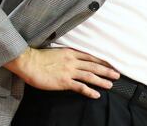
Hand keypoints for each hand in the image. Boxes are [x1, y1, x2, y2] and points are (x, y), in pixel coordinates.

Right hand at [5, 47, 119, 98]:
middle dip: (107, 70)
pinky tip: (96, 95)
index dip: (102, 61)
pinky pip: (80, 87)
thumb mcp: (56, 51)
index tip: (111, 63)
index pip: (91, 57)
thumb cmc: (39, 57)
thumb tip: (73, 58)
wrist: (28, 62)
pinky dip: (89, 91)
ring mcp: (69, 71)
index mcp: (71, 53)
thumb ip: (67, 55)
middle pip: (94, 66)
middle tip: (117, 74)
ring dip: (102, 80)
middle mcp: (72, 61)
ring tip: (111, 84)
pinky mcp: (64, 81)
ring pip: (90, 76)